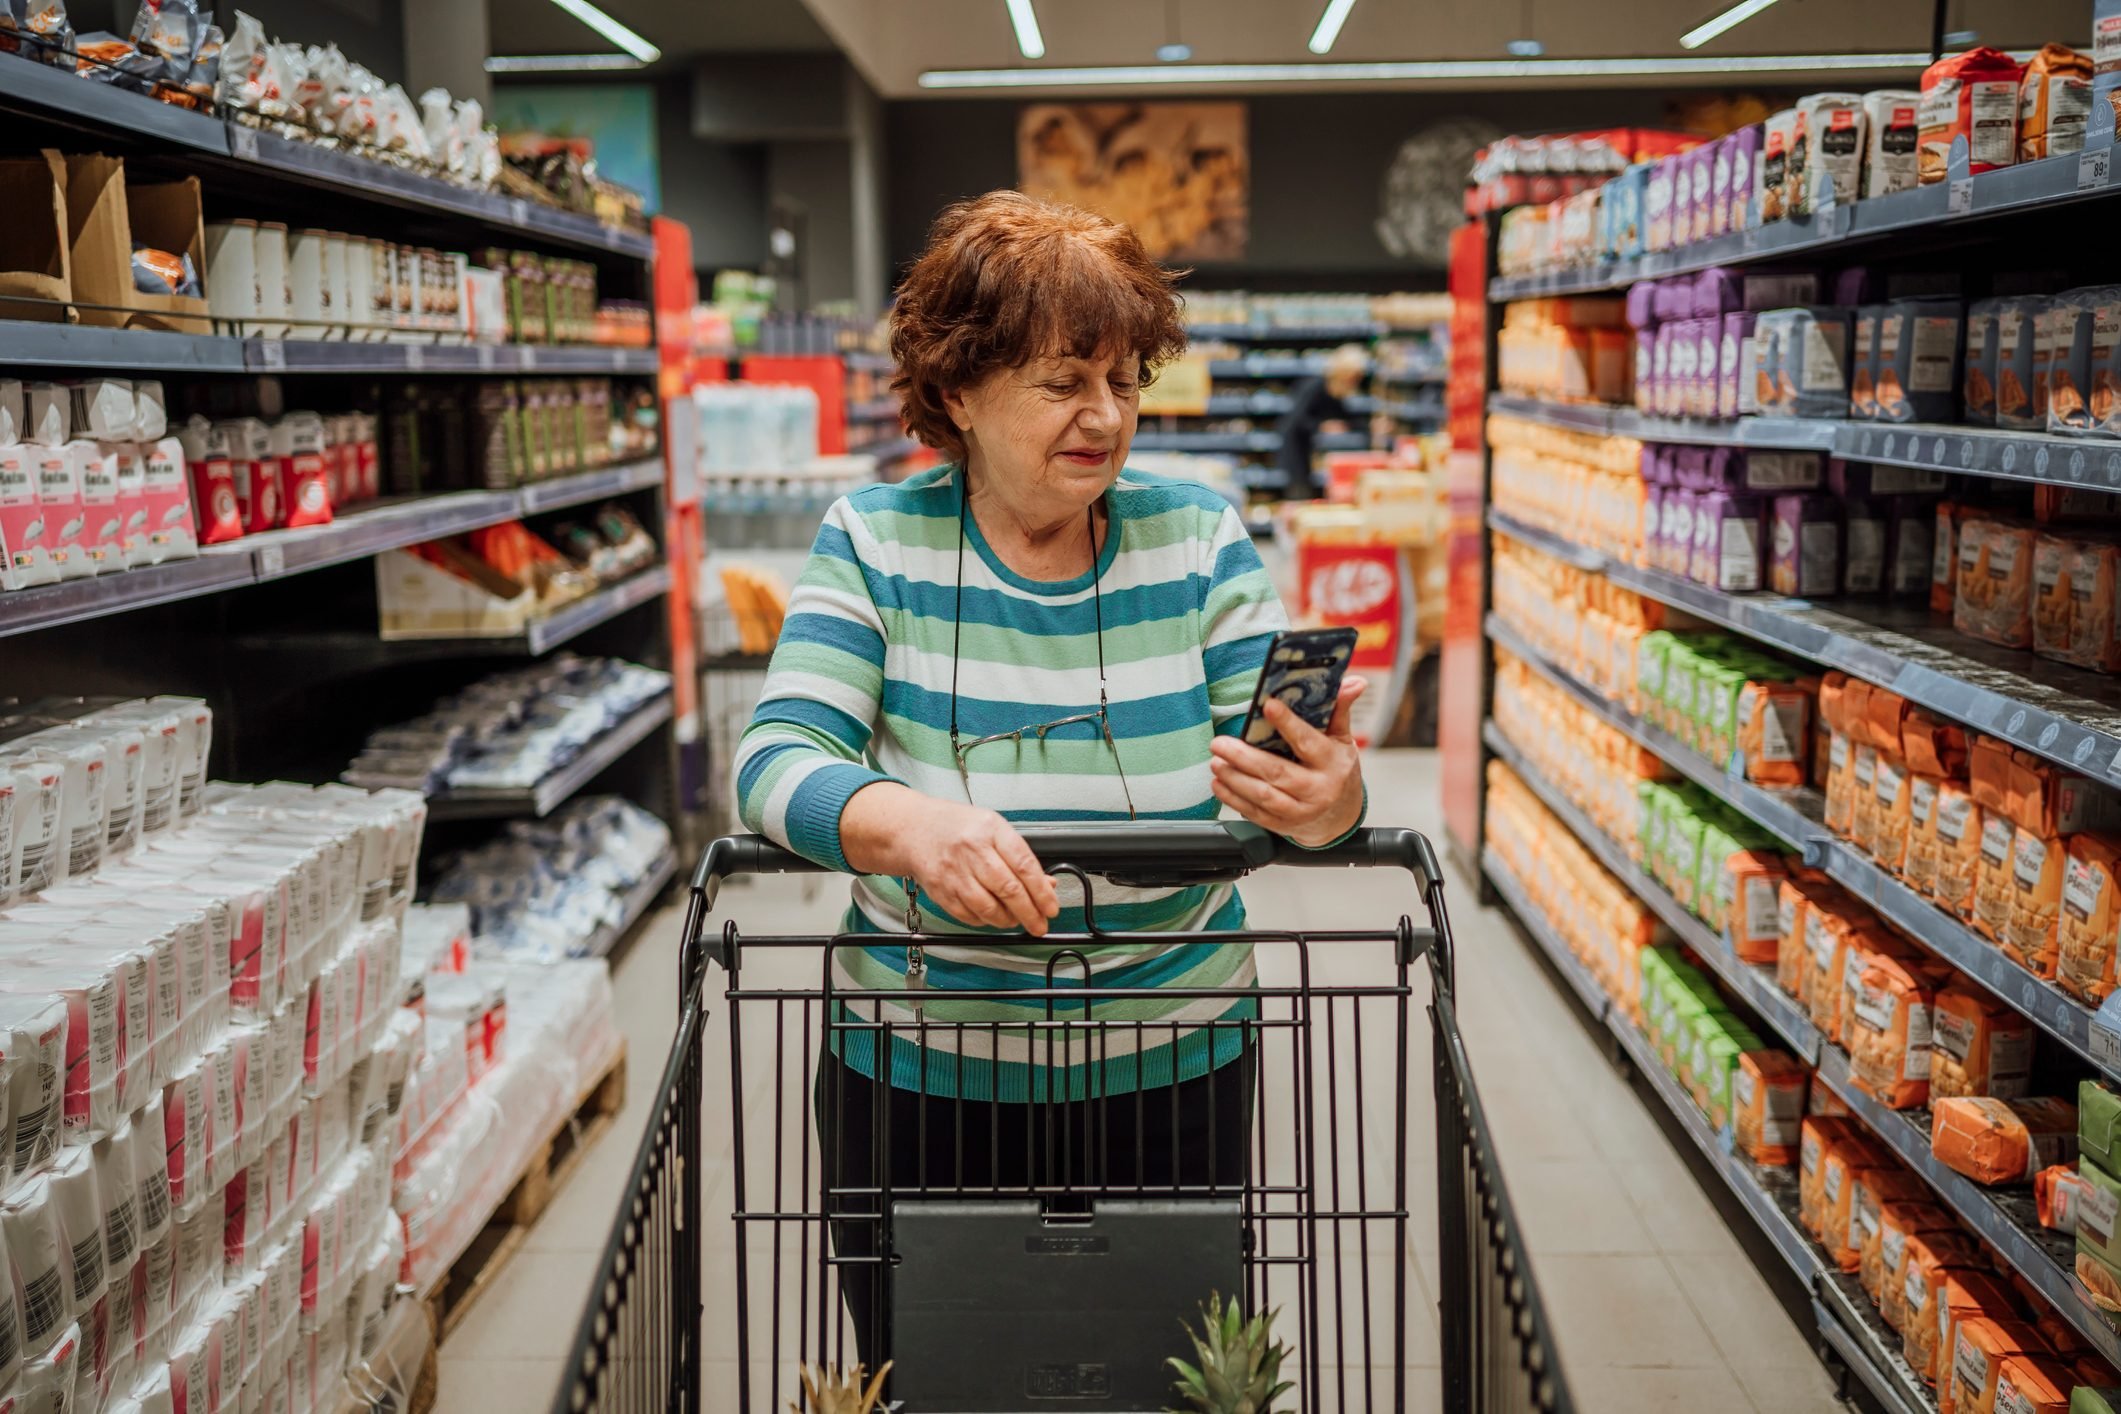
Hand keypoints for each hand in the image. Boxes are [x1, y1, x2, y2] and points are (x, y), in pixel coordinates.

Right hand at [846, 786, 1059, 933]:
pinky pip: (969, 915)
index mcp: (990, 829)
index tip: (1051, 907)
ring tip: (1016, 920)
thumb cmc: (957, 826)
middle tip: (1040, 924)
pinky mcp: (941, 891)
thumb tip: (1047, 885)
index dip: (1041, 891)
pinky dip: (985, 921)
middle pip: (1008, 889)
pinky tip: (993, 916)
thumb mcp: (993, 828)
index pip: (1024, 865)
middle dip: (1030, 913)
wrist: (913, 829)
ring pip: (989, 908)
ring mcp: (954, 872)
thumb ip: (1020, 856)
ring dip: (1008, 920)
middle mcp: (971, 850)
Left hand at [1209, 677, 1367, 846]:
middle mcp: (1318, 790)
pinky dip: (1233, 798)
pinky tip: (1219, 783)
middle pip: (1277, 772)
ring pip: (1263, 795)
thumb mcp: (1342, 739)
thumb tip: (1354, 681)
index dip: (1288, 724)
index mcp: (1332, 763)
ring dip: (1235, 778)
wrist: (1340, 816)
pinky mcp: (1283, 825)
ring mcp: (1299, 811)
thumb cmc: (1337, 769)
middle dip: (1244, 757)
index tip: (1269, 706)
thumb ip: (1340, 709)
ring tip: (1216, 761)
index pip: (1308, 741)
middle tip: (1219, 743)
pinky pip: (1254, 813)